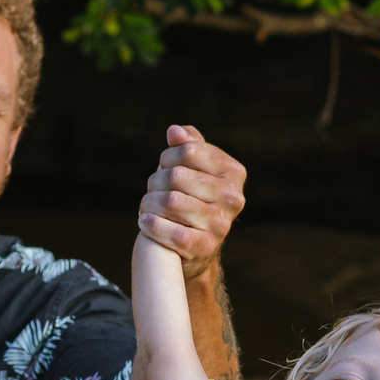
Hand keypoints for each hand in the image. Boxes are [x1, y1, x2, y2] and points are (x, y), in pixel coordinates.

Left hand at [137, 124, 245, 276]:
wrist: (196, 246)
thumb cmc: (192, 197)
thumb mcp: (194, 168)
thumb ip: (188, 144)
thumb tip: (175, 132)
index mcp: (234, 172)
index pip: (189, 150)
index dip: (168, 156)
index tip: (163, 166)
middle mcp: (232, 198)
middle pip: (177, 176)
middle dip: (156, 181)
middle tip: (152, 189)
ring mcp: (221, 224)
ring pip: (170, 202)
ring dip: (149, 202)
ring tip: (147, 205)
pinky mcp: (205, 246)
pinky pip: (170, 231)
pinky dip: (150, 224)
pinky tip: (145, 221)